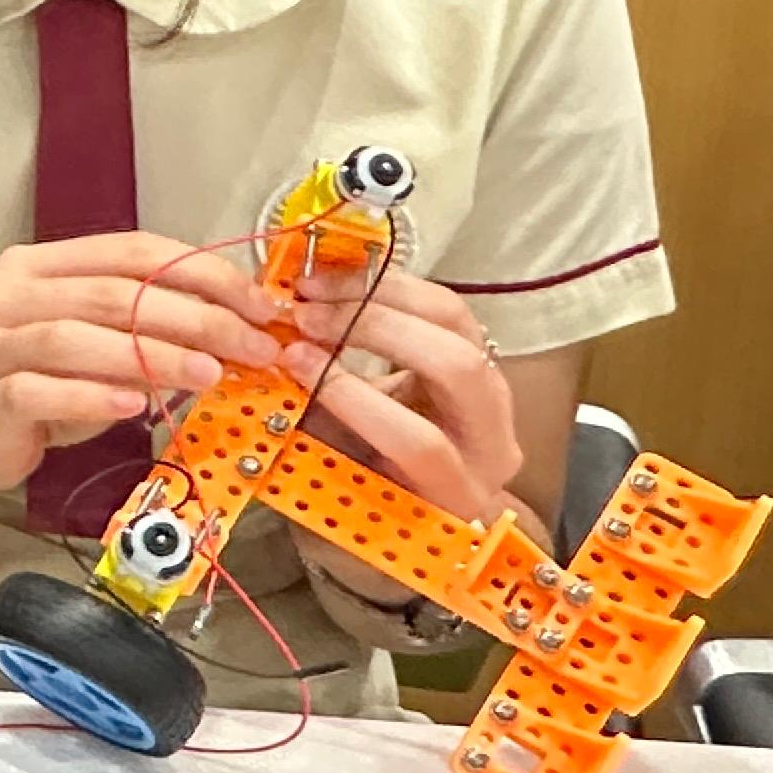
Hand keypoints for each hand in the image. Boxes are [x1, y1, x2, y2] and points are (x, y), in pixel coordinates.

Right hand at [0, 234, 269, 494]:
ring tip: (209, 375)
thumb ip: (141, 330)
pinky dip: (92, 397)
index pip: (128, 252)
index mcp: (34, 266)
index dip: (201, 273)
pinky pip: (40, 392)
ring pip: (73, 338)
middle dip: (194, 318)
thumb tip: (232, 329)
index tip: (258, 305)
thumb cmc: (36, 384)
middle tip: (252, 346)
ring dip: (152, 356)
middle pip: (111, 295)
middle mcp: (2, 294)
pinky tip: (134, 409)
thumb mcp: (93, 347)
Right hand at [229, 268, 521, 528]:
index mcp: (458, 489)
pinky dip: (391, 285)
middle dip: (373, 328)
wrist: (431, 490)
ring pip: (453, 321)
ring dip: (379, 293)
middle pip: (453, 365)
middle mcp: (492, 440)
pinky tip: (344, 281)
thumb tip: (275, 369)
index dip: (353, 397)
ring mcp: (497, 392)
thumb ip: (316, 427)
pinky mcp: (484, 354)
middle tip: (305, 314)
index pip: (419, 441)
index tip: (293, 359)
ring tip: (316, 288)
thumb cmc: (376, 491)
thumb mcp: (339, 475)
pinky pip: (445, 305)